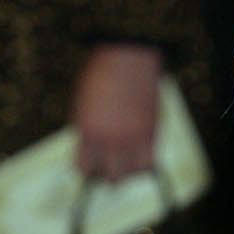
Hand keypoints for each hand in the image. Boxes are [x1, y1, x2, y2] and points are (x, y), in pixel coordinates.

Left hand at [69, 42, 162, 180]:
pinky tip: (140, 156)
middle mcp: (111, 140)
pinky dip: (144, 165)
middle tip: (108, 165)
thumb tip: (90, 149)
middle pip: (109, 178)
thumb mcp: (82, 103)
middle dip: (107, 174)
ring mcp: (133, 138)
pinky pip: (149, 164)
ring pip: (131, 175)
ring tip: (125, 161)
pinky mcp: (151, 133)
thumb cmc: (101, 74)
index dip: (86, 168)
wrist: (127, 55)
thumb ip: (86, 129)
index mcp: (88, 131)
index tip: (89, 165)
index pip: (83, 168)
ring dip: (127, 172)